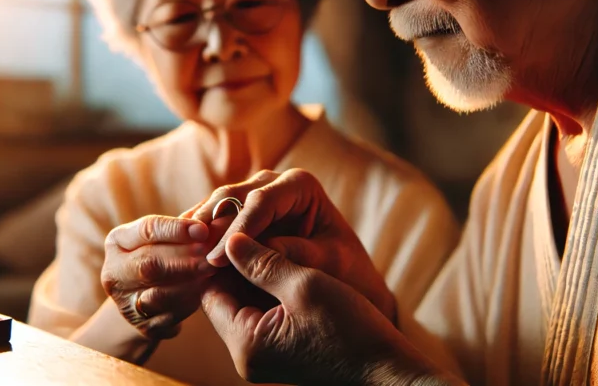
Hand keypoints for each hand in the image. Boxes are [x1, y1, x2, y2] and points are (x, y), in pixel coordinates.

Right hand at [101, 214, 214, 339]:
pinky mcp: (140, 326)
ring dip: (189, 282)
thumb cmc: (166, 255)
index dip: (176, 229)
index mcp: (117, 241)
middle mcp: (113, 271)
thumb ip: (188, 227)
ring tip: (213, 272)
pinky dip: (189, 303)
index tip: (203, 229)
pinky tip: (207, 292)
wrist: (148, 298)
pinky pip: (168, 315)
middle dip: (185, 259)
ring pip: (157, 293)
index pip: (146, 230)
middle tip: (212, 255)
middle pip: (148, 263)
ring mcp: (123, 302)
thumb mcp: (169, 237)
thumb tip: (217, 216)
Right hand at [193, 169, 396, 321]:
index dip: (237, 229)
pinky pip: (215, 221)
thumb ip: (293, 254)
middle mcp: (275, 183)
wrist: (350, 285)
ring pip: (217, 205)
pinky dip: (199, 237)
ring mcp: (255, 196)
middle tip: (189, 253)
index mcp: (301, 185)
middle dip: (210, 225)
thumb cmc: (346, 274)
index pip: (262, 201)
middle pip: (232, 196)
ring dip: (198, 230)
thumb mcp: (327, 265)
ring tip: (180, 255)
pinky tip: (182, 255)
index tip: (216, 258)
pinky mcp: (242, 215)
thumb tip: (246, 251)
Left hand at [202, 233, 438, 384]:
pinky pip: (260, 317)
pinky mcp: (278, 354)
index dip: (220, 258)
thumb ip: (262, 261)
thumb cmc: (351, 328)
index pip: (211, 291)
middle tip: (250, 230)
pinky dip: (267, 293)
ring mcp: (262, 358)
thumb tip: (229, 239)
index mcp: (246, 343)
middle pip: (224, 299)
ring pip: (243, 305)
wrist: (386, 370)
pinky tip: (283, 267)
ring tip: (268, 243)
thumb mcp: (304, 284)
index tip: (235, 227)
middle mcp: (246, 357)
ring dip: (253, 277)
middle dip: (236, 266)